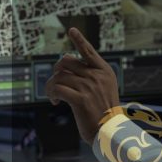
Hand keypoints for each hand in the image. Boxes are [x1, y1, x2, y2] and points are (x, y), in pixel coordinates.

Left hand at [44, 27, 119, 143]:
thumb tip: (66, 67)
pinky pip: (57, 89)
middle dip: (56, 71)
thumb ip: (91, 76)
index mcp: (104, 71)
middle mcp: (97, 76)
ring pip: (59, 76)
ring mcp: (89, 86)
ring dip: (51, 86)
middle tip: (55, 84)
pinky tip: (55, 102)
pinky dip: (52, 94)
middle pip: (66, 62)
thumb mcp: (104, 89)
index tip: (71, 30)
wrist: (110, 131)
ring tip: (53, 96)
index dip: (79, 39)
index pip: (88, 51)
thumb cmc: (104, 112)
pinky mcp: (80, 99)